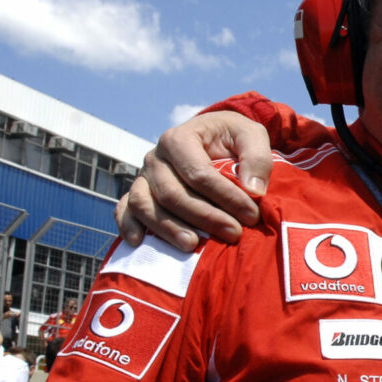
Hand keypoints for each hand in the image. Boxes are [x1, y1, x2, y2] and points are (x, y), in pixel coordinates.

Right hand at [114, 112, 271, 250]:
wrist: (213, 137)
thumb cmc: (232, 137)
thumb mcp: (252, 135)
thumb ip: (257, 158)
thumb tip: (254, 190)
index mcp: (179, 139)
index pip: (198, 173)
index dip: (225, 197)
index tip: (251, 215)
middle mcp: (155, 158)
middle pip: (172, 194)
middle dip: (204, 217)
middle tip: (233, 234)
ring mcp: (142, 177)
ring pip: (144, 205)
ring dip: (167, 228)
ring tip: (192, 246)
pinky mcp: (138, 194)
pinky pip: (125, 210)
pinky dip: (128, 226)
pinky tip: (140, 243)